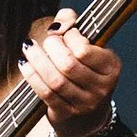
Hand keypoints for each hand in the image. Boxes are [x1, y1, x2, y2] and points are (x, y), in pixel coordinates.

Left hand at [19, 10, 120, 136]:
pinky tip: (25, 64)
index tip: (64, 33)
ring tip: (29, 48)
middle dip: (51, 48)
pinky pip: (46, 93)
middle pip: (68, 65)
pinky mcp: (67, 113)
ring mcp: (84, 103)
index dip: (69, 37)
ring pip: (55, 80)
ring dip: (37, 61)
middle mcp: (101, 87)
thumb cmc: (86, 69)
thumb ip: (72, 23)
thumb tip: (58, 23)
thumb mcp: (88, 45)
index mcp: (111, 67)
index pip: (84, 50)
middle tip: (47, 41)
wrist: (88, 113)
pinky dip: (32, 76)